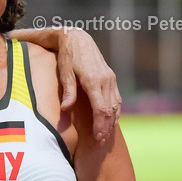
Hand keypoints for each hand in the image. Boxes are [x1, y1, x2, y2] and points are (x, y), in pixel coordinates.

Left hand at [57, 28, 120, 142]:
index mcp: (94, 81)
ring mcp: (110, 78)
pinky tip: (111, 120)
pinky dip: (115, 111)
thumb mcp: (65, 73)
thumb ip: (68, 91)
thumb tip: (65, 109)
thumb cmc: (68, 56)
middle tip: (101, 142)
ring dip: (111, 121)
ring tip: (106, 135)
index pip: (101, 109)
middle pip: (110, 110)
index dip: (100, 125)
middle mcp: (106, 80)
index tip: (97, 137)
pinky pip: (116, 98)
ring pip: (116, 105)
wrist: (78, 38)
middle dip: (106, 127)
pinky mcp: (111, 77)